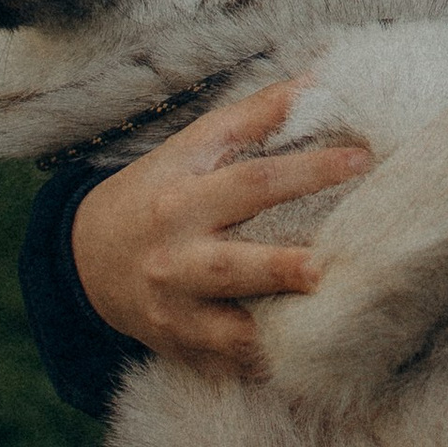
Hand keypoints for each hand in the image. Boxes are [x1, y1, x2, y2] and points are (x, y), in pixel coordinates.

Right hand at [70, 81, 371, 370]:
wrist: (86, 259)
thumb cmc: (157, 190)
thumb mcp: (193, 146)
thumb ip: (257, 115)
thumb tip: (321, 77)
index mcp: (183, 199)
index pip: (252, 182)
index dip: (308, 171)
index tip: (361, 161)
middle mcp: (177, 258)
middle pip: (233, 267)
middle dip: (279, 270)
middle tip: (325, 269)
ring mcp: (175, 311)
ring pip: (228, 332)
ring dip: (275, 334)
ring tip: (324, 330)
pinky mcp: (179, 349)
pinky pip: (225, 367)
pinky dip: (259, 369)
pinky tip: (301, 367)